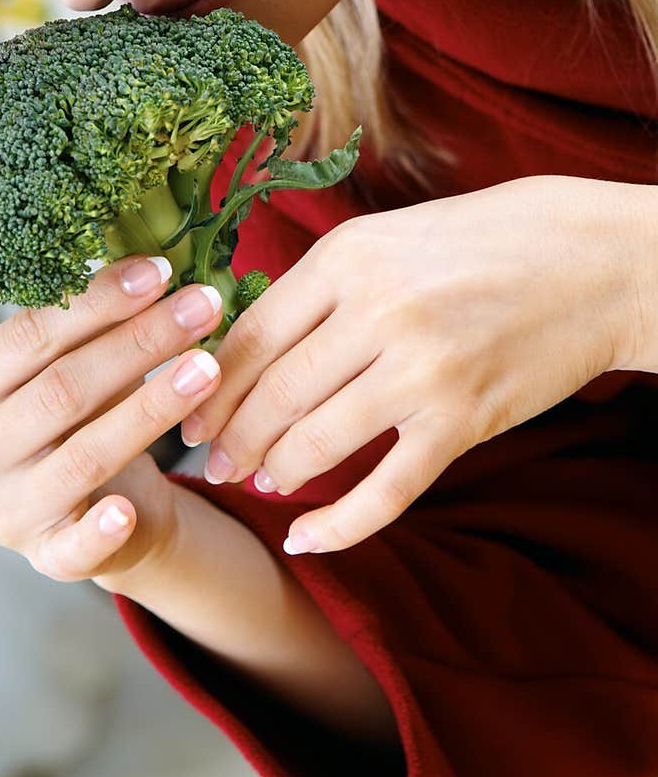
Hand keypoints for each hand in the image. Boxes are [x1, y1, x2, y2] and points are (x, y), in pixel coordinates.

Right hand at [0, 256, 225, 592]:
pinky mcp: (43, 559)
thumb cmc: (80, 416)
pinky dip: (100, 530)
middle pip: (61, 389)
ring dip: (152, 409)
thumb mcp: (70, 366)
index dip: (96, 300)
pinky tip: (131, 508)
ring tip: (208, 367)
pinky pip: (73, 547)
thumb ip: (91, 324)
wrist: (97, 505)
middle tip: (202, 305)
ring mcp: (1, 512)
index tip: (159, 270)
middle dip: (139, 342)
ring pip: (83, 455)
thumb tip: (149, 262)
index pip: (27, 336)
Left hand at [181, 176, 633, 553]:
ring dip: (276, 472)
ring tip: (262, 481)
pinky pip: (384, 491)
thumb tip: (249, 345)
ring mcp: (420, 370)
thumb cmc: (479, 242)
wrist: (587, 259)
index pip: (251, 337)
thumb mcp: (386, 238)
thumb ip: (321, 286)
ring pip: (315, 442)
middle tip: (213, 464)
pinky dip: (337, 525)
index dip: (210, 387)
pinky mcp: (461, 421)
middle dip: (231, 439)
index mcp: (346, 258)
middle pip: (273, 394)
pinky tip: (306, 538)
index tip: (187, 416)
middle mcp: (376, 312)